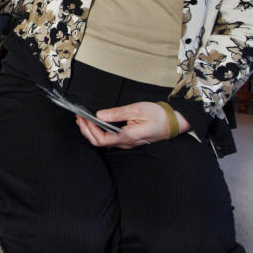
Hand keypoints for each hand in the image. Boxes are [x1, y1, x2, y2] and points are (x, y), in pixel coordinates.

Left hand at [75, 101, 189, 148]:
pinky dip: (98, 131)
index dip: (90, 130)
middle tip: (79, 117)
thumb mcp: (138, 110)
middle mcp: (125, 143)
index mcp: (128, 136)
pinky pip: (109, 139)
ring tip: (83, 119)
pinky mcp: (127, 139)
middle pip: (99, 142)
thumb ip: (118, 113)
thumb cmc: (158, 116)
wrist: (173, 123)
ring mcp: (126, 142)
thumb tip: (100, 115)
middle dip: (86, 130)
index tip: (83, 118)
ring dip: (91, 131)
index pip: (102, 139)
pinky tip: (94, 123)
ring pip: (103, 142)